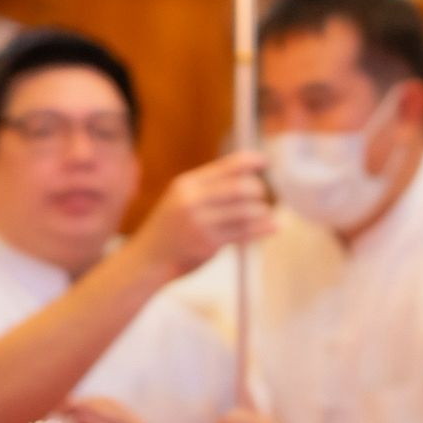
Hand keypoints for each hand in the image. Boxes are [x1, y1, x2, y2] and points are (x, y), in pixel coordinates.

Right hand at [130, 151, 273, 278]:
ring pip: (246, 211)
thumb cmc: (171, 229)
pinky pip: (245, 233)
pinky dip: (263, 229)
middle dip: (258, 190)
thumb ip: (208, 188)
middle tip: (263, 194)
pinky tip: (273, 227)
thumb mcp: (180, 199)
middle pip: (240, 188)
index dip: (250, 161)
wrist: (148, 260)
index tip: (265, 162)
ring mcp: (201, 222)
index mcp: (187, 184)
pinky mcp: (209, 244)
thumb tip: (246, 174)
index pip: (226, 166)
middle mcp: (193, 200)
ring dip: (262, 212)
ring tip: (266, 214)